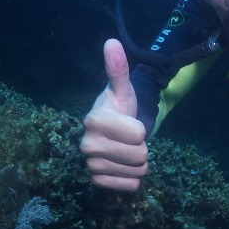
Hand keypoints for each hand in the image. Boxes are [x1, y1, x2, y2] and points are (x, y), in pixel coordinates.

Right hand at [80, 39, 147, 190]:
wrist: (111, 133)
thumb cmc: (119, 108)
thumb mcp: (123, 89)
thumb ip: (118, 68)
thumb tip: (111, 42)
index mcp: (93, 120)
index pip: (138, 134)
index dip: (140, 128)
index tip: (128, 122)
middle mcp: (86, 145)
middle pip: (139, 155)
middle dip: (142, 148)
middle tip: (129, 139)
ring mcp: (90, 166)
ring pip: (137, 172)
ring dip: (139, 163)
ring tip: (126, 150)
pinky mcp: (97, 182)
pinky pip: (130, 186)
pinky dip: (133, 178)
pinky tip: (123, 166)